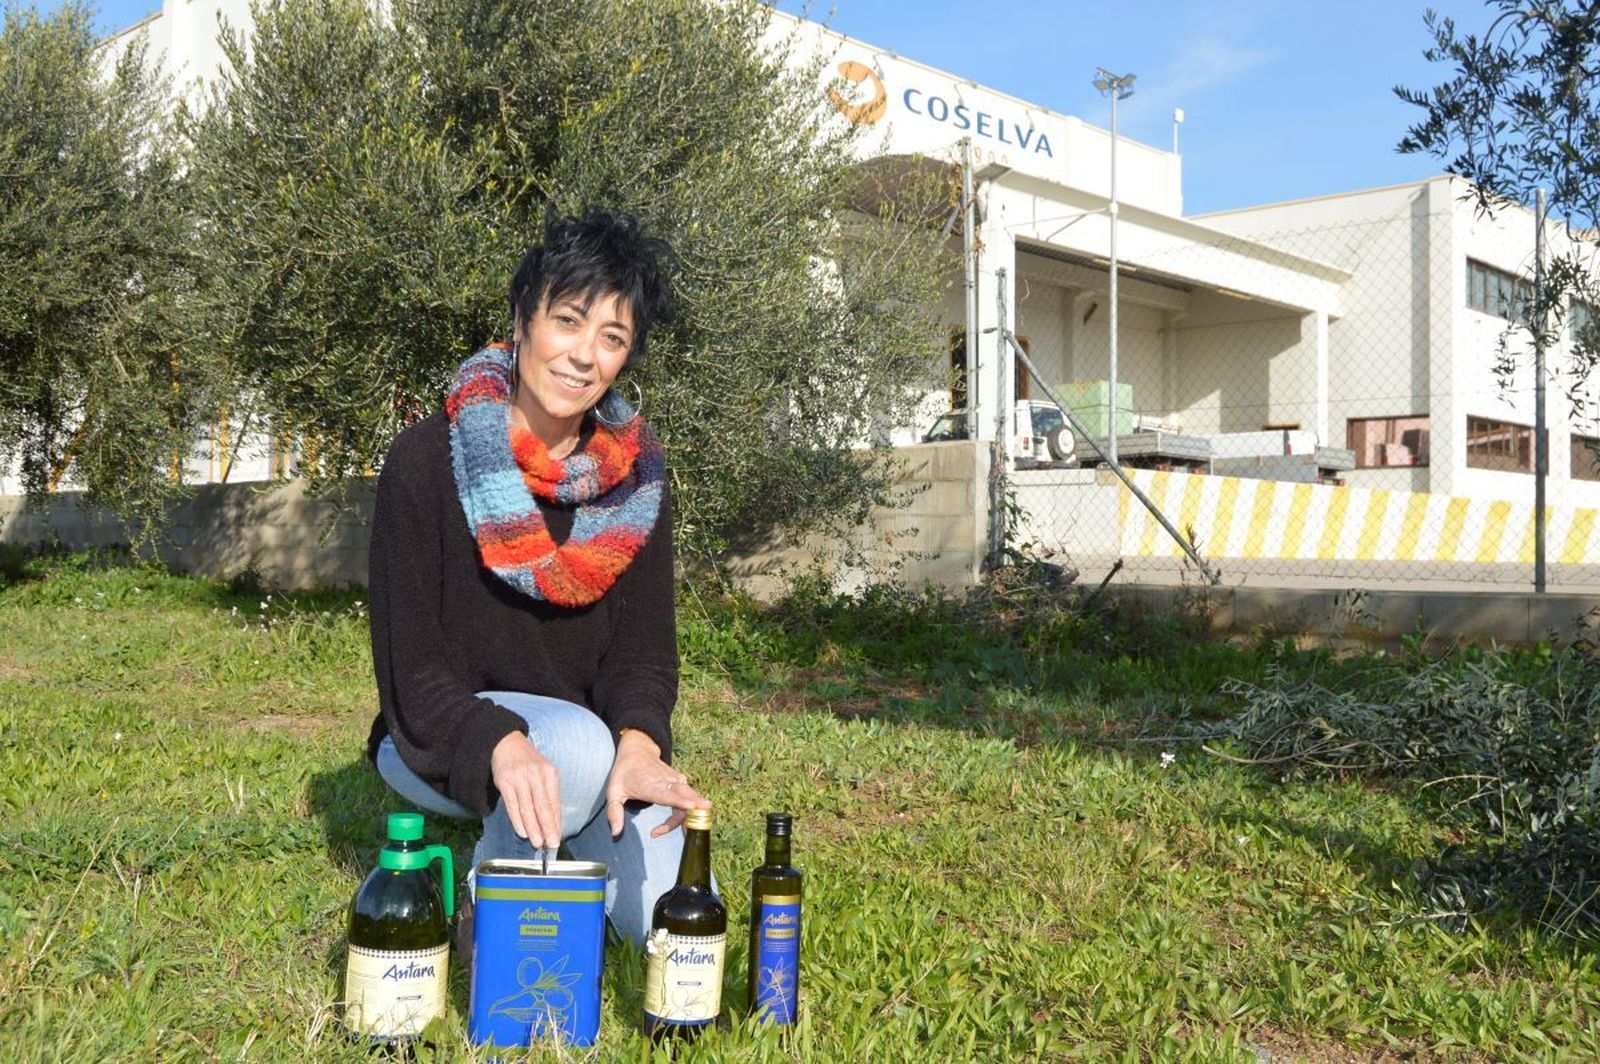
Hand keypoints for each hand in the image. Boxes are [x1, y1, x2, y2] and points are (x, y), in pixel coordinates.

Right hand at [489, 731, 561, 849]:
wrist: (506, 743)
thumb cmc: (528, 762)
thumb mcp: (543, 773)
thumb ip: (548, 795)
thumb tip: (553, 822)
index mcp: (549, 773)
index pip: (554, 803)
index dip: (556, 823)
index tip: (557, 838)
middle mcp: (536, 775)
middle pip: (543, 807)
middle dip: (547, 828)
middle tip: (551, 844)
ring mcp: (519, 778)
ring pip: (527, 809)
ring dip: (533, 828)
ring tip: (537, 843)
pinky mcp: (505, 782)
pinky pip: (512, 805)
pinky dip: (517, 821)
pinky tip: (522, 832)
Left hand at [605, 730, 709, 838]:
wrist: (637, 750)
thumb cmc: (624, 773)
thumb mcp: (614, 791)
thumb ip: (614, 813)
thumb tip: (615, 834)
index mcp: (650, 785)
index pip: (667, 794)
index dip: (680, 800)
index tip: (691, 805)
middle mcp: (667, 782)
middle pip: (685, 798)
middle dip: (694, 811)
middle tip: (692, 833)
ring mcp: (676, 781)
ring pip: (692, 798)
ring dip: (696, 814)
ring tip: (692, 833)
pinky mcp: (681, 781)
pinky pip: (691, 797)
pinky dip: (694, 809)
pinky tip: (691, 825)